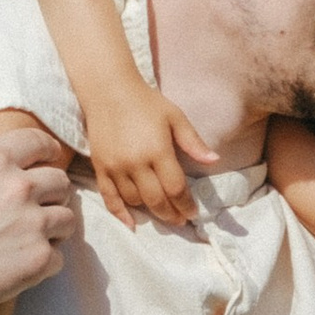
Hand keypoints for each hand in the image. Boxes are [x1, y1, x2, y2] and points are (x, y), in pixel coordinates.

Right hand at [0, 124, 76, 314]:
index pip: (36, 142)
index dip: (46, 147)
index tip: (50, 153)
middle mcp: (19, 187)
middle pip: (59, 181)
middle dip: (54, 191)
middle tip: (43, 202)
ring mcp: (34, 223)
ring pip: (67, 218)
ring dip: (56, 225)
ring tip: (41, 234)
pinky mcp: (40, 257)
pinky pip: (59, 256)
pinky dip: (47, 261)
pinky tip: (29, 263)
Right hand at [82, 77, 215, 228]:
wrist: (107, 90)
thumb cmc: (146, 102)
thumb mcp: (175, 117)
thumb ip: (193, 142)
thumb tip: (214, 160)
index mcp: (158, 150)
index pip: (175, 188)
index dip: (186, 204)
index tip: (193, 212)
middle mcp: (136, 163)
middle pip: (156, 201)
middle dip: (171, 214)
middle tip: (180, 220)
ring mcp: (116, 167)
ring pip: (135, 201)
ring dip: (150, 211)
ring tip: (161, 212)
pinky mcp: (100, 168)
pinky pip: (109, 198)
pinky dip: (120, 213)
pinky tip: (131, 224)